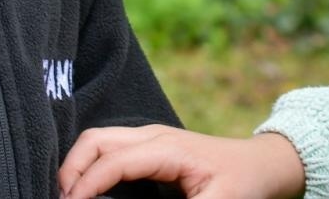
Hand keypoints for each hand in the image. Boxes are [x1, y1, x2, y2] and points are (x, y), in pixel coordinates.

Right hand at [59, 127, 305, 198]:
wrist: (261, 163)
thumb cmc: (243, 182)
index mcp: (167, 148)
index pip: (113, 161)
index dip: (86, 186)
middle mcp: (152, 136)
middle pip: (95, 140)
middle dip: (70, 169)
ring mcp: (149, 138)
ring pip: (97, 140)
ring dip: (76, 166)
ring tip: (68, 198)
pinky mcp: (149, 147)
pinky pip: (109, 148)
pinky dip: (89, 165)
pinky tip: (84, 189)